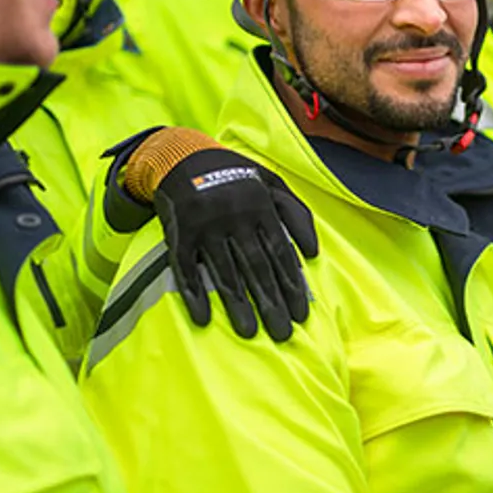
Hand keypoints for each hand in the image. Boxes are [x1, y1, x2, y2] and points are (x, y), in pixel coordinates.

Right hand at [152, 148, 317, 341]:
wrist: (185, 158)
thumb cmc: (237, 177)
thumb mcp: (272, 183)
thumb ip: (296, 213)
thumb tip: (312, 252)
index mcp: (261, 207)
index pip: (281, 253)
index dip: (292, 285)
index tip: (301, 314)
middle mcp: (235, 218)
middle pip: (257, 267)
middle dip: (271, 302)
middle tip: (282, 334)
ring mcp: (206, 227)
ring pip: (224, 271)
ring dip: (237, 304)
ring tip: (250, 331)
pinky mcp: (180, 234)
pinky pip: (186, 268)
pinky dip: (193, 293)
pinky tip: (203, 317)